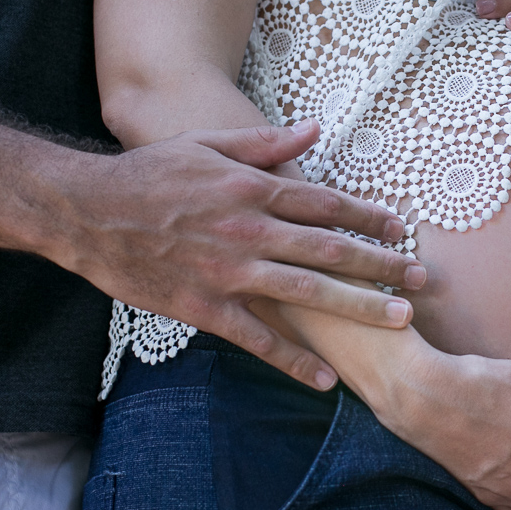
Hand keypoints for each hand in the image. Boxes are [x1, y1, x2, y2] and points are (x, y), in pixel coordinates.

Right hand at [49, 119, 424, 390]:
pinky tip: (326, 379)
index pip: (328, 204)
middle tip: (422, 281)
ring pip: (307, 293)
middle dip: (383, 266)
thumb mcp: (207, 144)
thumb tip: (315, 130)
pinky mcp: (205, 308)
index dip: (371, 217)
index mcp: (253, 188)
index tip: (402, 230)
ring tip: (399, 321)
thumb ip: (265, 143)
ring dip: (358, 309)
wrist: (88, 211)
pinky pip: (259, 339)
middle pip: (331, 250)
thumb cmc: (149, 173)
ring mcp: (229, 272)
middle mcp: (250, 229)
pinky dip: (294, 360)